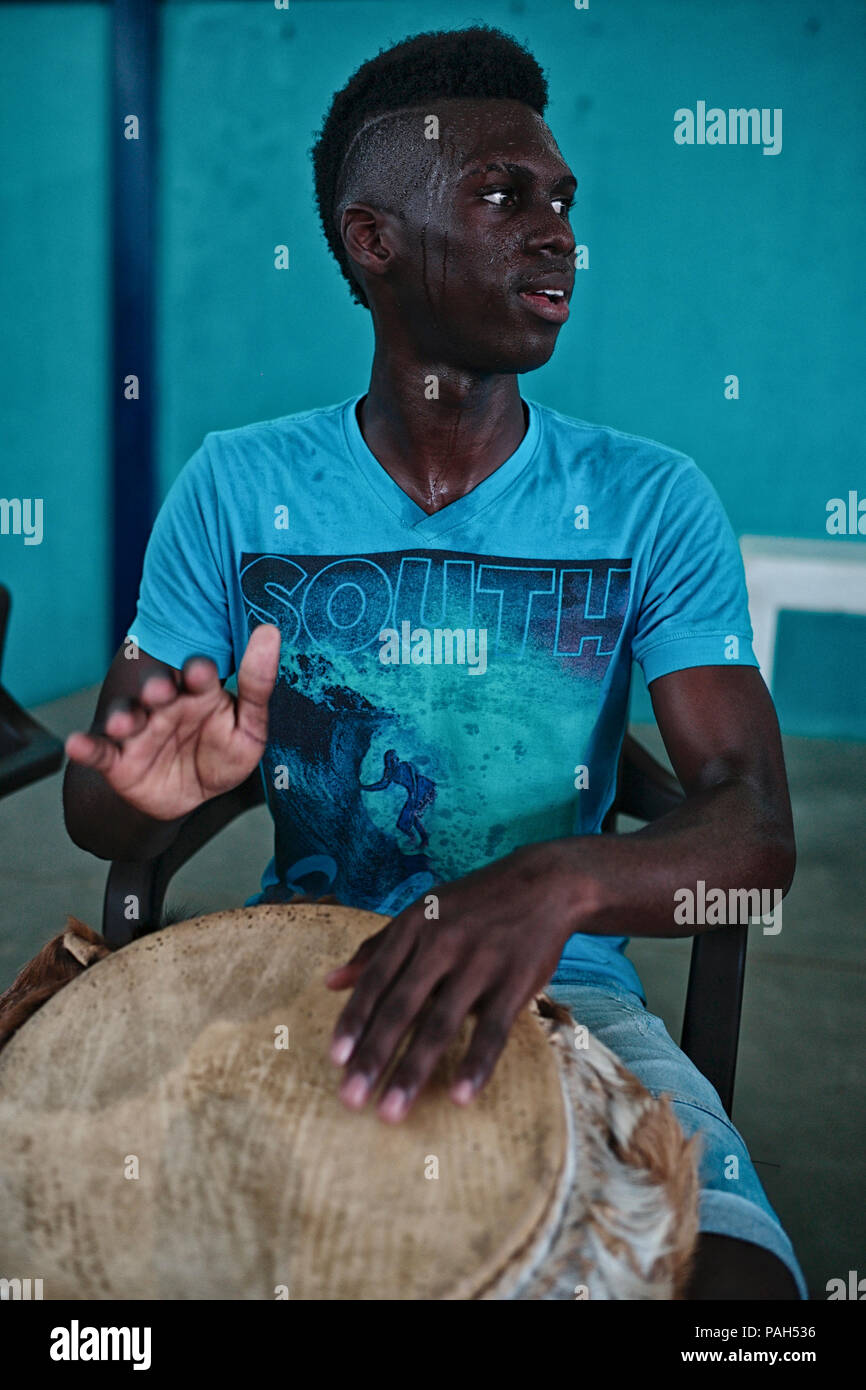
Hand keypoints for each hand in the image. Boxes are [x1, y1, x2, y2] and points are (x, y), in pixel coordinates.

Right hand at [64, 624, 280, 819]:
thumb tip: (270, 632)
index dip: (198, 672)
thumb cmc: (220, 754)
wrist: (189, 796)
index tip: (200, 671)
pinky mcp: (118, 759)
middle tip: (161, 692)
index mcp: (199, 693)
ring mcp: (140, 730)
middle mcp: (166, 705)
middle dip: (156, 689)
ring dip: (123, 715)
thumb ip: (258, 686)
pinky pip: (100, 750)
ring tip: (122, 721)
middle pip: (156, 690)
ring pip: (127, 715)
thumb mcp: (249, 727)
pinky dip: (86, 747)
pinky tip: (76, 744)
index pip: (197, 674)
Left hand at [325, 845, 578, 1122]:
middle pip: (401, 1007)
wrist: (542, 883)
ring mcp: (479, 962)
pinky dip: (476, 1064)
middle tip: (350, 1098)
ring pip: (440, 1024)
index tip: (334, 1059)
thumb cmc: (472, 904)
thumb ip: (377, 947)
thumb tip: (330, 982)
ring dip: (413, 1071)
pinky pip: (493, 1030)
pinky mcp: (515, 981)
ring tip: (391, 1110)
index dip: (354, 1020)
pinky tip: (460, 1096)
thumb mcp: (421, 912)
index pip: (376, 980)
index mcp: (414, 926)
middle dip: (373, 1056)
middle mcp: (442, 943)